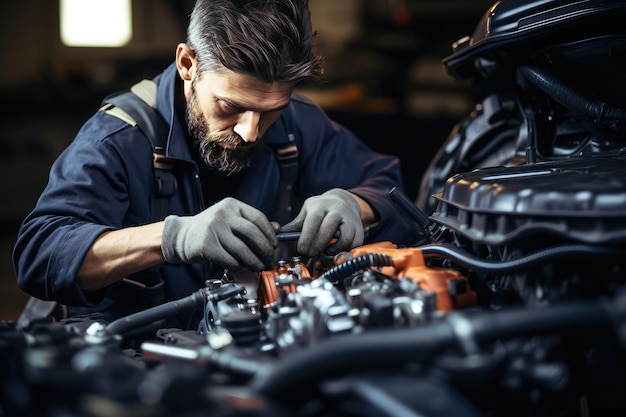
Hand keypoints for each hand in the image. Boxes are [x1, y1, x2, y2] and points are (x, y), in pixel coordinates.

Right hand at [161, 197, 277, 270]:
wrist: (181, 235)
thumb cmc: (210, 229)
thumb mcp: (230, 220)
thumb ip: (251, 224)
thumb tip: (277, 230)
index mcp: (232, 205)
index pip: (258, 218)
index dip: (270, 234)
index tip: (275, 246)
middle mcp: (222, 214)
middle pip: (253, 234)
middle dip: (265, 251)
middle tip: (269, 260)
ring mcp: (213, 229)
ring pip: (242, 250)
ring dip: (254, 263)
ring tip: (258, 267)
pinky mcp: (205, 245)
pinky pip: (230, 260)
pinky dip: (239, 267)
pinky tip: (240, 267)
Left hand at [280, 188, 363, 256]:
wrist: (344, 202)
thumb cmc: (323, 208)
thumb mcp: (308, 210)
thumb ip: (296, 224)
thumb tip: (278, 233)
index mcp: (322, 205)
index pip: (314, 220)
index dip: (307, 237)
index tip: (301, 249)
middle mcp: (338, 211)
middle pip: (328, 229)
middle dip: (317, 245)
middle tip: (310, 254)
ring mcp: (350, 220)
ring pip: (344, 238)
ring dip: (332, 249)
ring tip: (323, 252)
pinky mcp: (359, 230)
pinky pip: (353, 244)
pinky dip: (343, 251)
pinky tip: (334, 251)